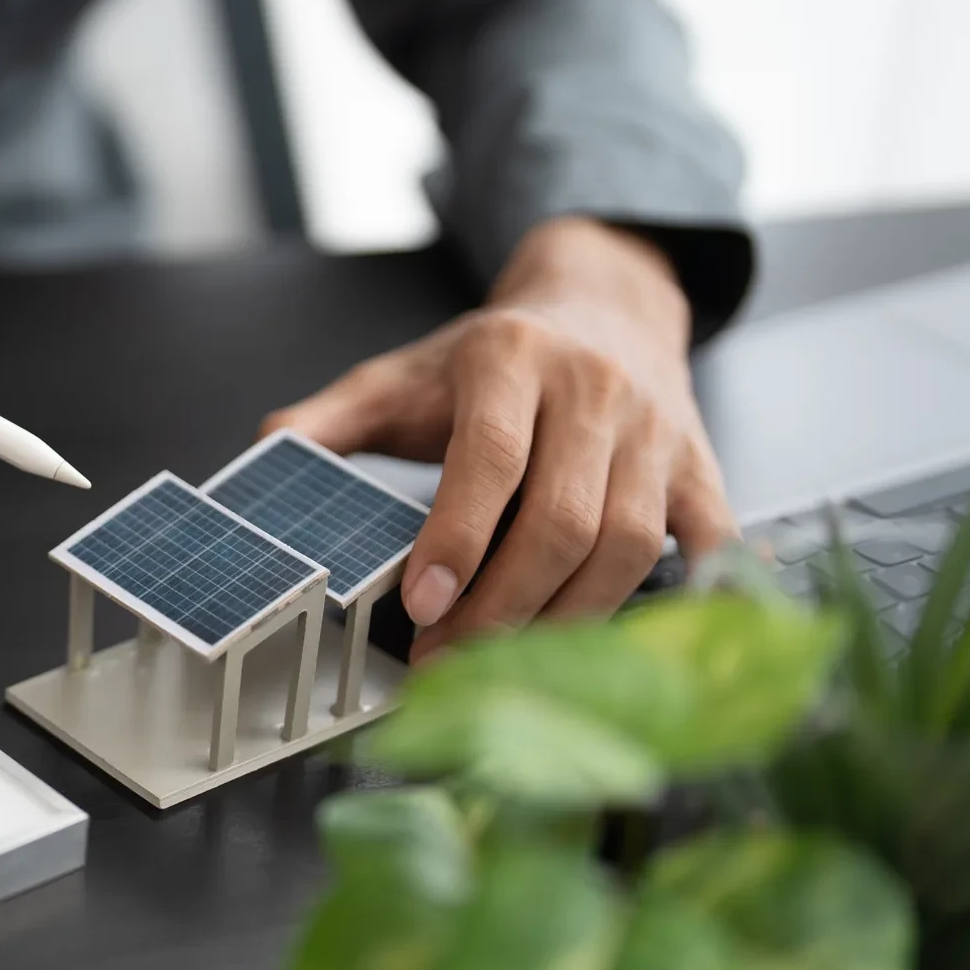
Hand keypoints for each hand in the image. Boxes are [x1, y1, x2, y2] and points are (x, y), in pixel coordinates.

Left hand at [261, 216, 736, 658]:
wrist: (603, 305)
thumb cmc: (492, 358)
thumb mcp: (403, 372)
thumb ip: (331, 418)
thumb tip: (262, 455)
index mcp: (511, 359)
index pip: (489, 457)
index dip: (457, 538)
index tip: (421, 605)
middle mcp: (595, 390)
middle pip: (562, 519)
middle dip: (501, 606)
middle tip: (445, 662)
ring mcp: (658, 433)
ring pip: (628, 546)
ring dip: (564, 620)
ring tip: (504, 663)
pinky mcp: (701, 470)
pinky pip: (706, 546)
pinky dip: (682, 601)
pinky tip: (632, 648)